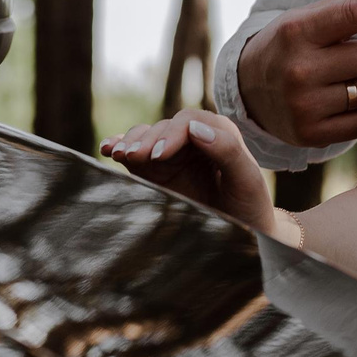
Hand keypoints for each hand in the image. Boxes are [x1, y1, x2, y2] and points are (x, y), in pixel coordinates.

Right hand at [104, 109, 288, 239]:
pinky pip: (135, 152)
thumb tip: (195, 128)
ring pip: (145, 136)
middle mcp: (192, 138)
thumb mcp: (247, 181)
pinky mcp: (155, 169)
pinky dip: (120, 146)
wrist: (242, 234)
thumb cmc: (249, 207)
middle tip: (134, 157)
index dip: (172, 134)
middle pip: (163, 128)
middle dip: (147, 140)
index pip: (189, 122)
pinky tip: (107, 149)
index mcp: (218, 134)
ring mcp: (172, 153)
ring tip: (118, 154)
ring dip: (130, 142)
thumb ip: (228, 151)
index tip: (160, 155)